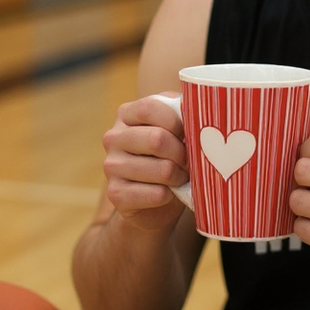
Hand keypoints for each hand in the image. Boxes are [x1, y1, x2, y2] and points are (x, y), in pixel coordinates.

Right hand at [102, 94, 189, 231]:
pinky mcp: (116, 193)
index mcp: (126, 114)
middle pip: (157, 139)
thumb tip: (198, 110)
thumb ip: (184, 115)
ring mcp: (111, 166)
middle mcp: (113, 138)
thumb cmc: (170, 157)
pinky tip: (168, 193)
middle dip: (182, 153)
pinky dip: (171, 196)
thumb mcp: (176, 130)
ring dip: (180, 176)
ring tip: (180, 177)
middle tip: (188, 161)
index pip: (150, 108)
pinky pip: (157, 194)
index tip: (189, 133)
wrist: (156, 201)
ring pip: (162, 169)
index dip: (177, 121)